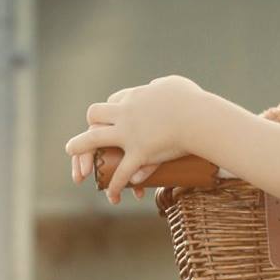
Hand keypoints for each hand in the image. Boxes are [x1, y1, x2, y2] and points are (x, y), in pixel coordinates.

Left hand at [65, 75, 202, 203]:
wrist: (200, 118)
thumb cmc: (193, 102)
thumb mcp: (174, 84)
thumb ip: (162, 86)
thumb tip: (157, 86)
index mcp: (135, 97)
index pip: (112, 101)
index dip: (108, 113)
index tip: (109, 121)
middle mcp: (126, 112)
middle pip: (95, 116)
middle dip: (88, 129)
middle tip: (82, 144)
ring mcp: (130, 133)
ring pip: (94, 141)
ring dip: (82, 154)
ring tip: (79, 170)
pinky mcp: (140, 152)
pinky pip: (122, 172)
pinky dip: (116, 185)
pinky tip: (113, 195)